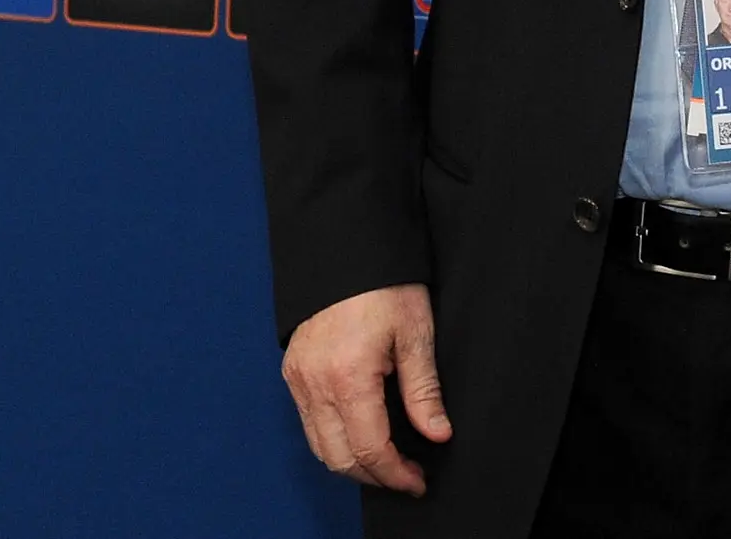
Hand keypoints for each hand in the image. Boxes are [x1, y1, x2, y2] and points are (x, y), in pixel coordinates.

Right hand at [281, 283, 451, 494]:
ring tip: (386, 461)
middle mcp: (315, 384)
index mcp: (348, 377)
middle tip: (406, 476)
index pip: (369, 448)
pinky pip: (308, 423)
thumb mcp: (416, 333)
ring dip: (351, 462)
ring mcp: (298, 379)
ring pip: (319, 446)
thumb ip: (424, 390)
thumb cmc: (384, 284)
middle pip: (339, 457)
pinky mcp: (293, 371)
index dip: (395, 473)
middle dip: (373, 476)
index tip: (417, 481)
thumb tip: (437, 433)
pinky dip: (333, 439)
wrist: (345, 249)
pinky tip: (360, 433)